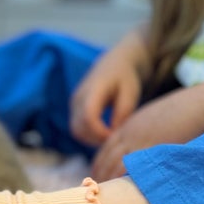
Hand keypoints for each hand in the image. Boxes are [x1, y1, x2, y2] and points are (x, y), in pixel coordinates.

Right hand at [69, 27, 149, 145]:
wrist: (114, 63)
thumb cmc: (125, 77)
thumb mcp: (131, 93)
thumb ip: (123, 113)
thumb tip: (114, 134)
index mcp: (93, 90)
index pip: (89, 117)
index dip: (100, 132)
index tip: (116, 137)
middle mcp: (78, 97)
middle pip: (79, 127)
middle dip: (96, 139)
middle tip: (115, 141)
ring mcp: (73, 103)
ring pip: (76, 130)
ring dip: (91, 139)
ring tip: (110, 137)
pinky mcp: (74, 109)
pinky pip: (76, 128)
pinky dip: (88, 135)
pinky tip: (104, 133)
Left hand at [90, 89, 203, 179]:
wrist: (196, 105)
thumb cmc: (182, 111)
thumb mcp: (154, 119)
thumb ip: (145, 133)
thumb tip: (146, 146)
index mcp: (128, 126)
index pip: (106, 148)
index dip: (100, 162)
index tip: (97, 174)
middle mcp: (128, 134)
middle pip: (106, 157)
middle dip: (100, 173)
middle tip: (94, 187)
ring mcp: (138, 141)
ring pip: (114, 163)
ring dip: (108, 178)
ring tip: (103, 193)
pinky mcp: (150, 149)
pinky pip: (131, 166)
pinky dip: (122, 176)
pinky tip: (118, 188)